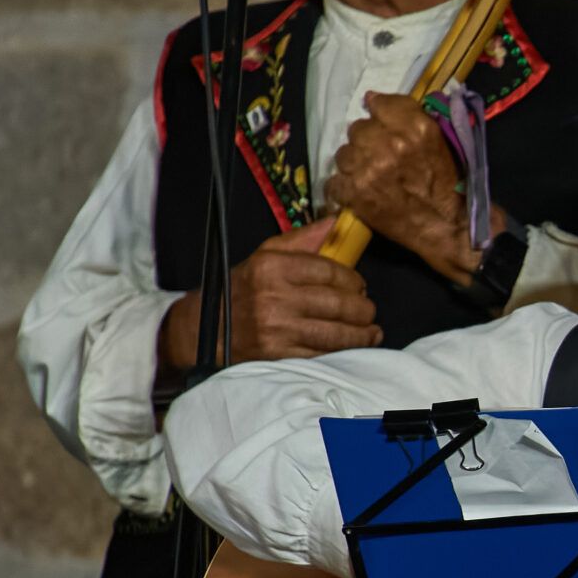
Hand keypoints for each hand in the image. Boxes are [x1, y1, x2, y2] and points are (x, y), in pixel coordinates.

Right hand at [160, 218, 380, 369]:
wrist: (206, 330)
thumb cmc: (242, 289)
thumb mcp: (265, 256)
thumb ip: (303, 239)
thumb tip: (336, 221)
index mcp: (272, 267)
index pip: (330, 271)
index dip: (354, 280)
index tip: (360, 286)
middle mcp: (274, 298)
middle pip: (339, 303)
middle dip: (363, 308)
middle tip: (368, 310)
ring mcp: (278, 330)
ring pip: (337, 333)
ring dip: (363, 333)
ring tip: (371, 330)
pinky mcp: (280, 356)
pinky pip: (324, 354)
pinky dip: (345, 351)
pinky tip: (355, 346)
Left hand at [327, 92, 476, 283]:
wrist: (447, 226)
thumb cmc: (447, 184)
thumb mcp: (440, 141)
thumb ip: (409, 116)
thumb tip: (371, 99)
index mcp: (416, 128)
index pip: (380, 104)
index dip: (380, 116)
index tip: (384, 127)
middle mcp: (391, 144)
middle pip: (358, 128)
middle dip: (367, 142)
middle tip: (382, 159)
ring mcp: (370, 169)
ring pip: (343, 153)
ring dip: (354, 164)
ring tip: (372, 177)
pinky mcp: (355, 194)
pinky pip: (334, 181)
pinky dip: (345, 188)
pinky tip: (362, 193)